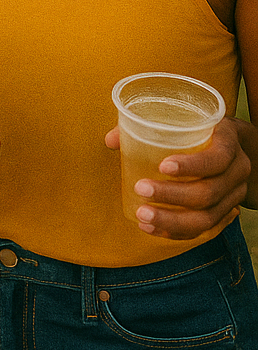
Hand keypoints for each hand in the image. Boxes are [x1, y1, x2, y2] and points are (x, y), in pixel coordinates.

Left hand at [105, 117, 250, 238]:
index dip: (192, 165)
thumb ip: (149, 124)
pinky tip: (153, 228)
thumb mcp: (184, 118)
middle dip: (173, 196)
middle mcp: (237, 172)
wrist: (235, 144)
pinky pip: (204, 230)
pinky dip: (177, 232)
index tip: (162, 166)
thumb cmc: (200, 127)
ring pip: (207, 218)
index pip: (217, 158)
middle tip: (141, 189)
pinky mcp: (226, 213)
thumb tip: (111, 140)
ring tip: (142, 216)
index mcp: (228, 143)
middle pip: (209, 193)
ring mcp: (235, 196)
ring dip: (172, 220)